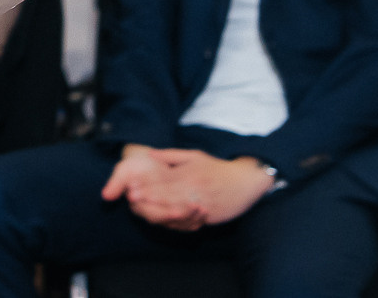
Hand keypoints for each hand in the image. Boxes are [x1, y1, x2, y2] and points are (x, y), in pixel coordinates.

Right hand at [102, 145, 200, 228]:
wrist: (146, 163)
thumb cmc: (136, 166)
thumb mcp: (124, 170)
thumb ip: (116, 183)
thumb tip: (105, 196)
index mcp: (140, 206)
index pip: (154, 215)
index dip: (166, 213)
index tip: (179, 209)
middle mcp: (152, 214)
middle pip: (169, 222)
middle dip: (184, 216)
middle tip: (198, 208)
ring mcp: (164, 216)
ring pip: (179, 224)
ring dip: (193, 218)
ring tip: (204, 209)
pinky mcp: (175, 215)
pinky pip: (187, 223)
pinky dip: (197, 220)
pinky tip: (206, 212)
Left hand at [136, 150, 274, 228]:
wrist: (246, 180)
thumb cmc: (217, 167)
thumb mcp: (195, 156)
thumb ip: (171, 155)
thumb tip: (150, 155)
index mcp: (189, 173)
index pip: (164, 179)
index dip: (147, 183)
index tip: (132, 185)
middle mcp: (194, 188)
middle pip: (168, 195)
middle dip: (149, 198)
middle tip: (132, 199)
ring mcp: (203, 203)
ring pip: (178, 210)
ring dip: (161, 212)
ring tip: (145, 212)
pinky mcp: (210, 215)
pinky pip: (192, 220)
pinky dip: (178, 222)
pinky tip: (166, 222)